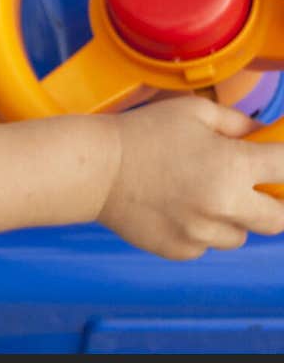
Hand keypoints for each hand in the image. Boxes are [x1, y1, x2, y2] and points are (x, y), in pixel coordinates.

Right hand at [96, 95, 283, 258]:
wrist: (97, 168)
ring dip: (232, 217)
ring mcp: (203, 234)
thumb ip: (236, 122)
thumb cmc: (142, 132)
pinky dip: (200, 229)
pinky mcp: (182, 251)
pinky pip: (206, 244)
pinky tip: (175, 205)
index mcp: (232, 166)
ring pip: (239, 234)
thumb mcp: (193, 111)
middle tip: (255, 186)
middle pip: (278, 219)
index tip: (280, 161)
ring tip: (199, 192)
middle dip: (272, 202)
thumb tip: (261, 135)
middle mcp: (224, 206)